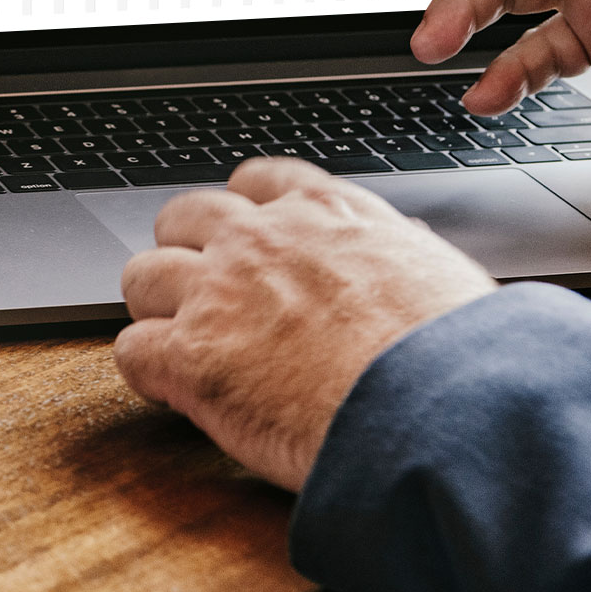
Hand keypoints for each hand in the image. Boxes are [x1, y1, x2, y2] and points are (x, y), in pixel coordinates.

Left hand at [115, 159, 495, 491]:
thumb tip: (406, 244)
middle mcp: (261, 240)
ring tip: (180, 344)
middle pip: (181, 216)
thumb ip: (400, 250)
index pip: (255, 181)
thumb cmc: (458, 356)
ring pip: (142, 276)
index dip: (240, 214)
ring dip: (156, 308)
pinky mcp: (190, 355)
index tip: (244, 242)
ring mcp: (217, 293)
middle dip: (186, 252)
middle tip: (202, 297)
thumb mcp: (442, 271)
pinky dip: (146, 372)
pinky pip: (132, 348)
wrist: (440, 410)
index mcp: (326, 212)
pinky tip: (172, 392)